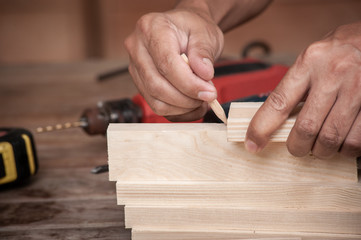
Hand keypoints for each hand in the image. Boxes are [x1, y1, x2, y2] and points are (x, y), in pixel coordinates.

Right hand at [124, 8, 223, 121]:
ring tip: (201, 100)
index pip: (166, 64)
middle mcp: (137, 48)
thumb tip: (204, 74)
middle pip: (157, 86)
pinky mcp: (140, 84)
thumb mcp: (206, 34)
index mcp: (151, 28)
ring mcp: (136, 68)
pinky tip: (193, 106)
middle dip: (186, 99)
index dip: (189, 83)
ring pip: (156, 101)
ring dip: (183, 107)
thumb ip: (204, 52)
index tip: (209, 92)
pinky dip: (178, 112)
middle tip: (208, 97)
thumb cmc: (193, 29)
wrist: (184, 30)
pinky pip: (157, 107)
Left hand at [245, 21, 360, 158]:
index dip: (261, 128)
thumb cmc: (342, 50)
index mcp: (310, 62)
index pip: (278, 102)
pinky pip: (356, 140)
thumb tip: (277, 119)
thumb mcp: (314, 58)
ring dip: (322, 150)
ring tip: (321, 145)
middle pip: (306, 127)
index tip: (253, 143)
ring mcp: (357, 89)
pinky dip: (346, 149)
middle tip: (297, 148)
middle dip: (297, 146)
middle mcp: (333, 74)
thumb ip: (297, 85)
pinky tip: (343, 141)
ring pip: (331, 138)